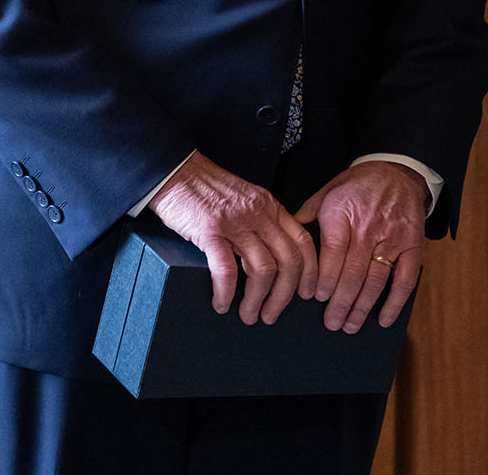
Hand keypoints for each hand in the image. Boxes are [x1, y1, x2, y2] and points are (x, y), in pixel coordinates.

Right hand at [149, 150, 317, 323]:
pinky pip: (226, 269)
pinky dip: (226, 292)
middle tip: (272, 314)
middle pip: (289, 261)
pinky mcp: (210, 231)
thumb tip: (272, 260)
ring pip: (262, 269)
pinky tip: (221, 303)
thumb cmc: (207, 189)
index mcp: (271, 207)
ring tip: (247, 315)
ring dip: (257, 299)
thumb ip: (262, 222)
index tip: (306, 293)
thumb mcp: (247, 200)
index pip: (304, 242)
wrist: (177, 172)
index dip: (310, 272)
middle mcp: (259, 214)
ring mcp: (236, 222)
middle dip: (284, 295)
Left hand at [294, 161, 427, 331]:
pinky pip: (405, 278)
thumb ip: (306, 216)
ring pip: (376, 280)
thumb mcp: (327, 191)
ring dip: (362, 307)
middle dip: (340, 303)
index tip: (318, 298)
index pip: (333, 254)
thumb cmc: (358, 184)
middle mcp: (368, 227)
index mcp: (343, 214)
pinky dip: (395, 302)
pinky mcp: (412, 245)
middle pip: (353, 273)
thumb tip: (285, 240)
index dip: (326, 279)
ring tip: (350, 325)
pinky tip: (382, 318)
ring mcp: (392, 238)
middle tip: (331, 323)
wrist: (396, 171)